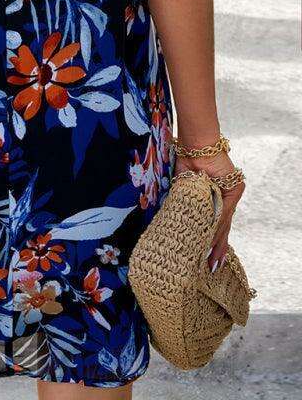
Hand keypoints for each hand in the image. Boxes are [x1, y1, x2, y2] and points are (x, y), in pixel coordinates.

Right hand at [174, 150, 244, 272]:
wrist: (195, 145)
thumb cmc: (185, 161)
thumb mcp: (183, 188)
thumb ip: (185, 203)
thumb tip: (177, 224)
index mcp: (213, 196)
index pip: (214, 222)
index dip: (210, 240)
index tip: (205, 258)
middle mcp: (224, 196)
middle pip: (221, 226)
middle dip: (215, 248)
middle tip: (211, 267)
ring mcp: (231, 192)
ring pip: (224, 223)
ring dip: (217, 242)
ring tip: (212, 261)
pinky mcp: (235, 189)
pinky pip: (225, 213)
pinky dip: (218, 227)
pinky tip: (212, 242)